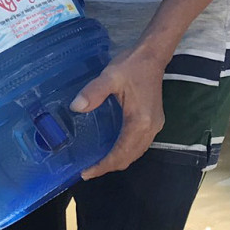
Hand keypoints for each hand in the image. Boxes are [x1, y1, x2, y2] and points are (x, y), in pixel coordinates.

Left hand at [71, 46, 166, 178]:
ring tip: (97, 164)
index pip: (120, 153)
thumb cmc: (131, 66)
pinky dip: (125, 152)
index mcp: (139, 121)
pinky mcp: (154, 122)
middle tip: (88, 172)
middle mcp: (150, 128)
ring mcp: (154, 126)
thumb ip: (93, 92)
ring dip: (118, 161)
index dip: (103, 166)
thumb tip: (75, 107)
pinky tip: (112, 150)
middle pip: (129, 158)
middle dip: (109, 167)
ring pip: (135, 154)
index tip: (86, 173)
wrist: (152, 56)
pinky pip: (139, 145)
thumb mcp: (110, 76)